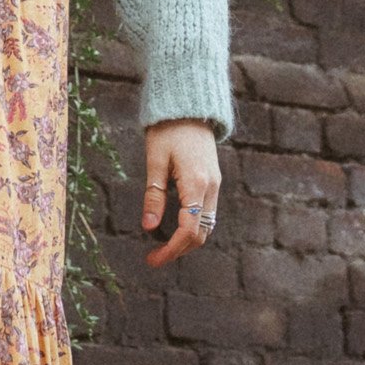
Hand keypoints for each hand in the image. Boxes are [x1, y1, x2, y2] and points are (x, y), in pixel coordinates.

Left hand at [140, 118, 220, 264]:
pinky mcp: (213, 180)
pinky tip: (175, 226)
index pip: (188, 231)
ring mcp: (215, 184)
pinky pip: (207, 212)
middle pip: (201, 234)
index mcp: (197, 183)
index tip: (152, 260)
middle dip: (179, 250)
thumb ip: (154, 195)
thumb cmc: (168, 129)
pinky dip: (193, 225)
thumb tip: (149, 228)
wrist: (189, 105)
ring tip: (162, 244)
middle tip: (154, 256)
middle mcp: (211, 187)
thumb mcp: (155, 160)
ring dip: (187, 240)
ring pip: (206, 225)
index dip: (171, 251)